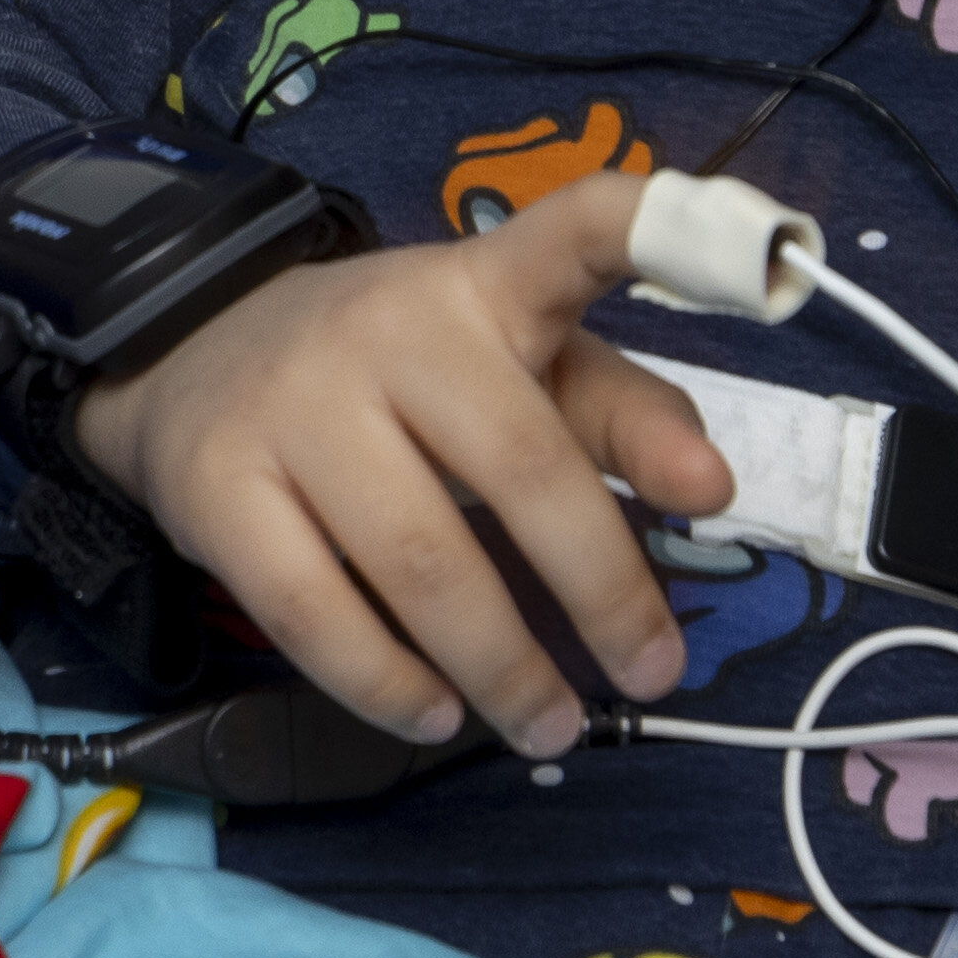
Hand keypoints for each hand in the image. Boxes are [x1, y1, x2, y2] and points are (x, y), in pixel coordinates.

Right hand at [70, 166, 738, 757]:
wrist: (191, 357)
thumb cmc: (401, 378)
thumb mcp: (518, 368)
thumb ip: (627, 418)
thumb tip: (713, 490)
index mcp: (484, 285)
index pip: (572, 234)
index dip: (655, 231)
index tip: (766, 254)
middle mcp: (390, 326)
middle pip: (521, 465)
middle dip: (602, 589)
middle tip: (651, 674)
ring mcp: (294, 404)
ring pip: (420, 560)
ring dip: (502, 666)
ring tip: (551, 726)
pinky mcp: (217, 486)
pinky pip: (314, 612)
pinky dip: (387, 683)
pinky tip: (435, 714)